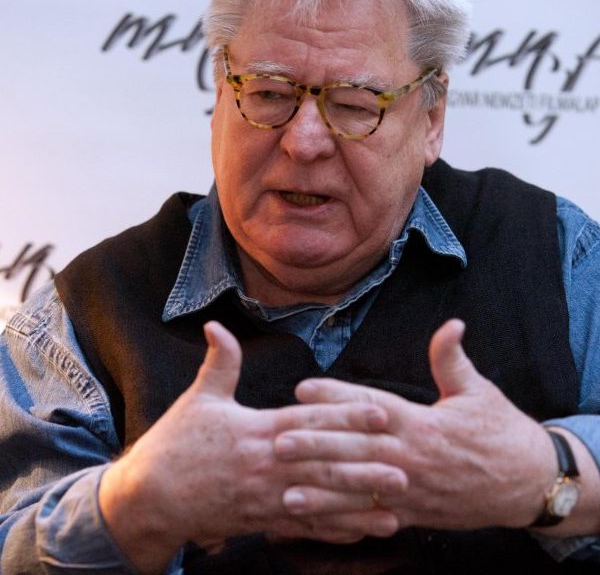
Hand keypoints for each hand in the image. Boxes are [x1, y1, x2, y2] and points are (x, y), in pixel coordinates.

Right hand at [99, 322, 405, 573]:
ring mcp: (265, 498)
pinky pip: (303, 527)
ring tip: (396, 508)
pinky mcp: (261, 521)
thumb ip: (219, 362)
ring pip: (320, 502)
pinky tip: (363, 532)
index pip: (308, 421)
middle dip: (364, 467)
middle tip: (404, 468)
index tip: (380, 411)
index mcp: (254, 431)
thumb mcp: (197, 398)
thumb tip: (215, 323)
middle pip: (322, 465)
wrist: (149, 497)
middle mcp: (265, 466)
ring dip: (359, 506)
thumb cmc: (175, 444)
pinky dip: (334, 530)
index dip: (345, 415)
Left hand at [275, 319, 557, 530]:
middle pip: (356, 449)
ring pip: (360, 489)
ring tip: (287, 490)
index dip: (336, 396)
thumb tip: (452, 323)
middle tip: (278, 440)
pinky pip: (374, 518)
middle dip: (316, 445)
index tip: (303, 388)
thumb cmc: (500, 431)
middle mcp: (411, 456)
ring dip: (322, 490)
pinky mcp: (413, 513)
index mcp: (422, 422)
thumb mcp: (478, 391)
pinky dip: (345, 520)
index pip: (371, 405)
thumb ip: (452, 360)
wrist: (528, 482)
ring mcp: (411, 489)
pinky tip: (319, 521)